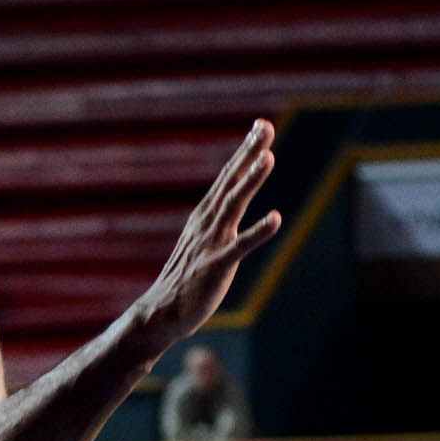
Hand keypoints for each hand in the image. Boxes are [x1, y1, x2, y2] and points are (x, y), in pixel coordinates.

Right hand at [137, 121, 280, 339]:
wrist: (162, 314)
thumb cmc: (185, 281)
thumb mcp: (202, 244)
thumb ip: (217, 223)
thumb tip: (228, 204)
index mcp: (204, 217)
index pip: (227, 177)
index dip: (244, 151)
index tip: (260, 125)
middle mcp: (206, 224)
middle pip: (230, 182)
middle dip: (248, 153)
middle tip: (265, 126)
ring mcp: (211, 244)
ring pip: (233, 206)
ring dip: (250, 181)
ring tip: (268, 157)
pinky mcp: (216, 266)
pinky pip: (240, 246)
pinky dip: (259, 231)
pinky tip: (277, 218)